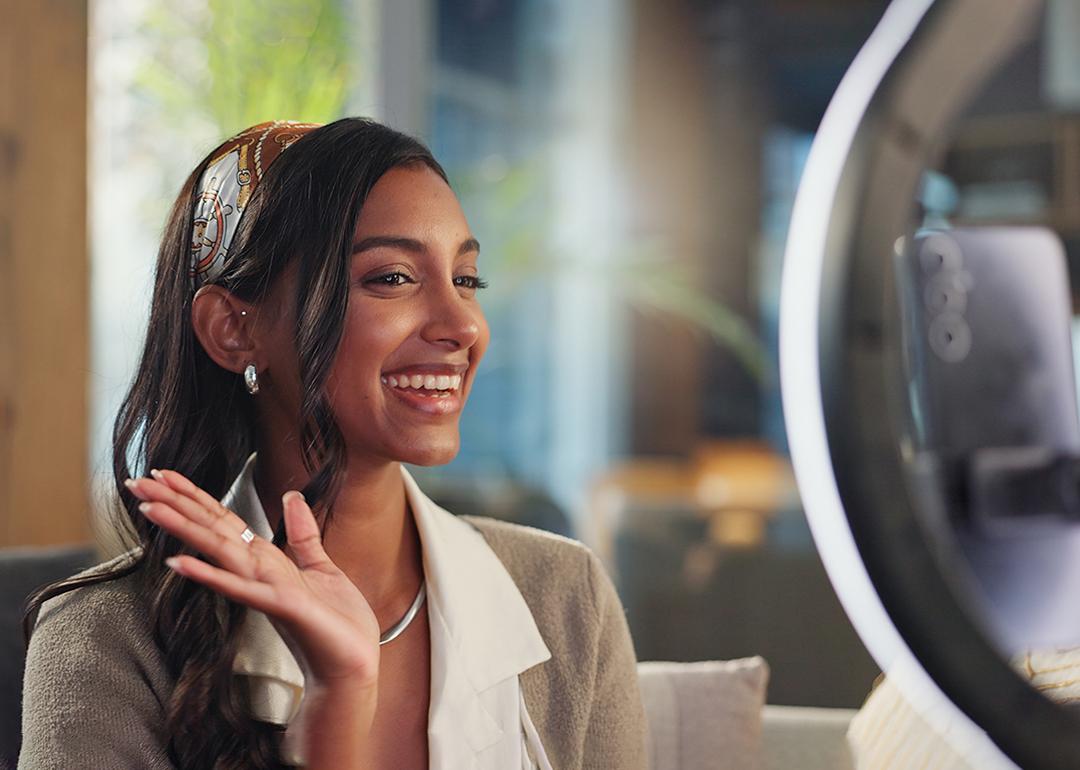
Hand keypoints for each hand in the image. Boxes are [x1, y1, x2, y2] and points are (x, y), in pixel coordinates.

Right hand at [125, 470, 380, 689]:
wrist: (352, 668)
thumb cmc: (338, 624)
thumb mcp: (322, 568)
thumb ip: (303, 534)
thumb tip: (292, 496)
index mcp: (266, 561)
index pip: (223, 521)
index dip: (194, 496)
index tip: (162, 474)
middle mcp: (258, 573)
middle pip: (211, 530)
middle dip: (175, 505)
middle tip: (134, 484)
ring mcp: (265, 590)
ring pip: (219, 552)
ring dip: (184, 529)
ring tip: (150, 508)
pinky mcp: (281, 607)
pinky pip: (240, 589)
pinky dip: (211, 576)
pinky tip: (180, 564)